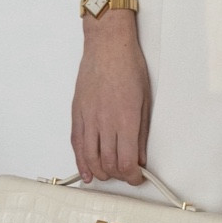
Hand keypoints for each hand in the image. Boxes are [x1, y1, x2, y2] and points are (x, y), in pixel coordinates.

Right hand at [71, 11, 150, 182]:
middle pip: (108, 163)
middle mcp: (105, 121)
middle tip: (126, 174)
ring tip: (107, 175)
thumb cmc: (129, 67)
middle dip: (118, 175)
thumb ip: (141, 133)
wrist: (107, 46)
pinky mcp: (77, 113)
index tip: (137, 177)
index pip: (127, 161)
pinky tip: (86, 171)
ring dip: (99, 172)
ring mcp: (88, 117)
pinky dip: (80, 161)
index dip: (133, 176)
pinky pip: (76, 143)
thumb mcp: (145, 101)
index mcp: (126, 119)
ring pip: (90, 157)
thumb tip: (140, 157)